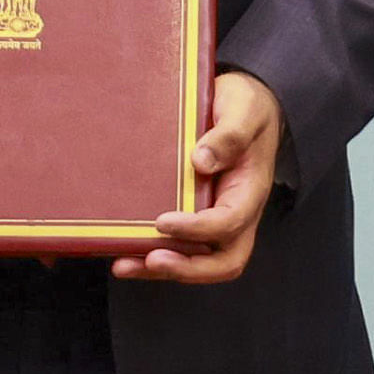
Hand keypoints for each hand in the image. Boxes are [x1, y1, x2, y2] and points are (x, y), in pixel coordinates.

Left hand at [121, 71, 283, 283]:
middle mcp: (236, 213)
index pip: (229, 223)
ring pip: (199, 262)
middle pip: (223, 262)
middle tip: (152, 260)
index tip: (163, 221)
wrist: (245, 104)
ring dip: (162, 269)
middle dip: (187, 268)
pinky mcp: (196, 217)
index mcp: (249, 191)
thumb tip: (202, 161)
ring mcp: (216, 219)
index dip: (197, 229)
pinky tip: (125, 253)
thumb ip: (229, 135)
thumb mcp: (244, 110)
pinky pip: (180, 247)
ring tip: (124, 264)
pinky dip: (153, 256)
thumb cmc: (247, 107)